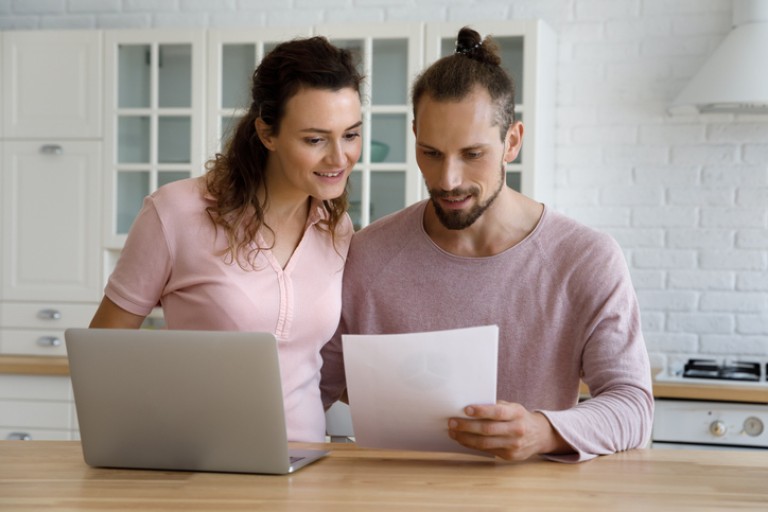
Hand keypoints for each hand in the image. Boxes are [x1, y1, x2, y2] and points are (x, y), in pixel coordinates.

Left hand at [447, 400, 570, 460]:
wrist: (540, 435)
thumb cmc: (519, 417)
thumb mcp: (512, 407)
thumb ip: (495, 406)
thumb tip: (470, 405)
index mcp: (517, 414)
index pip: (498, 412)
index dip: (481, 411)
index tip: (466, 409)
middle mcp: (517, 430)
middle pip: (488, 430)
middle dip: (467, 426)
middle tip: (452, 422)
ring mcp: (514, 445)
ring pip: (485, 443)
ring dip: (465, 438)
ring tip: (453, 432)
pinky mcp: (509, 456)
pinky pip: (487, 451)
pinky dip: (472, 445)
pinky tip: (463, 440)